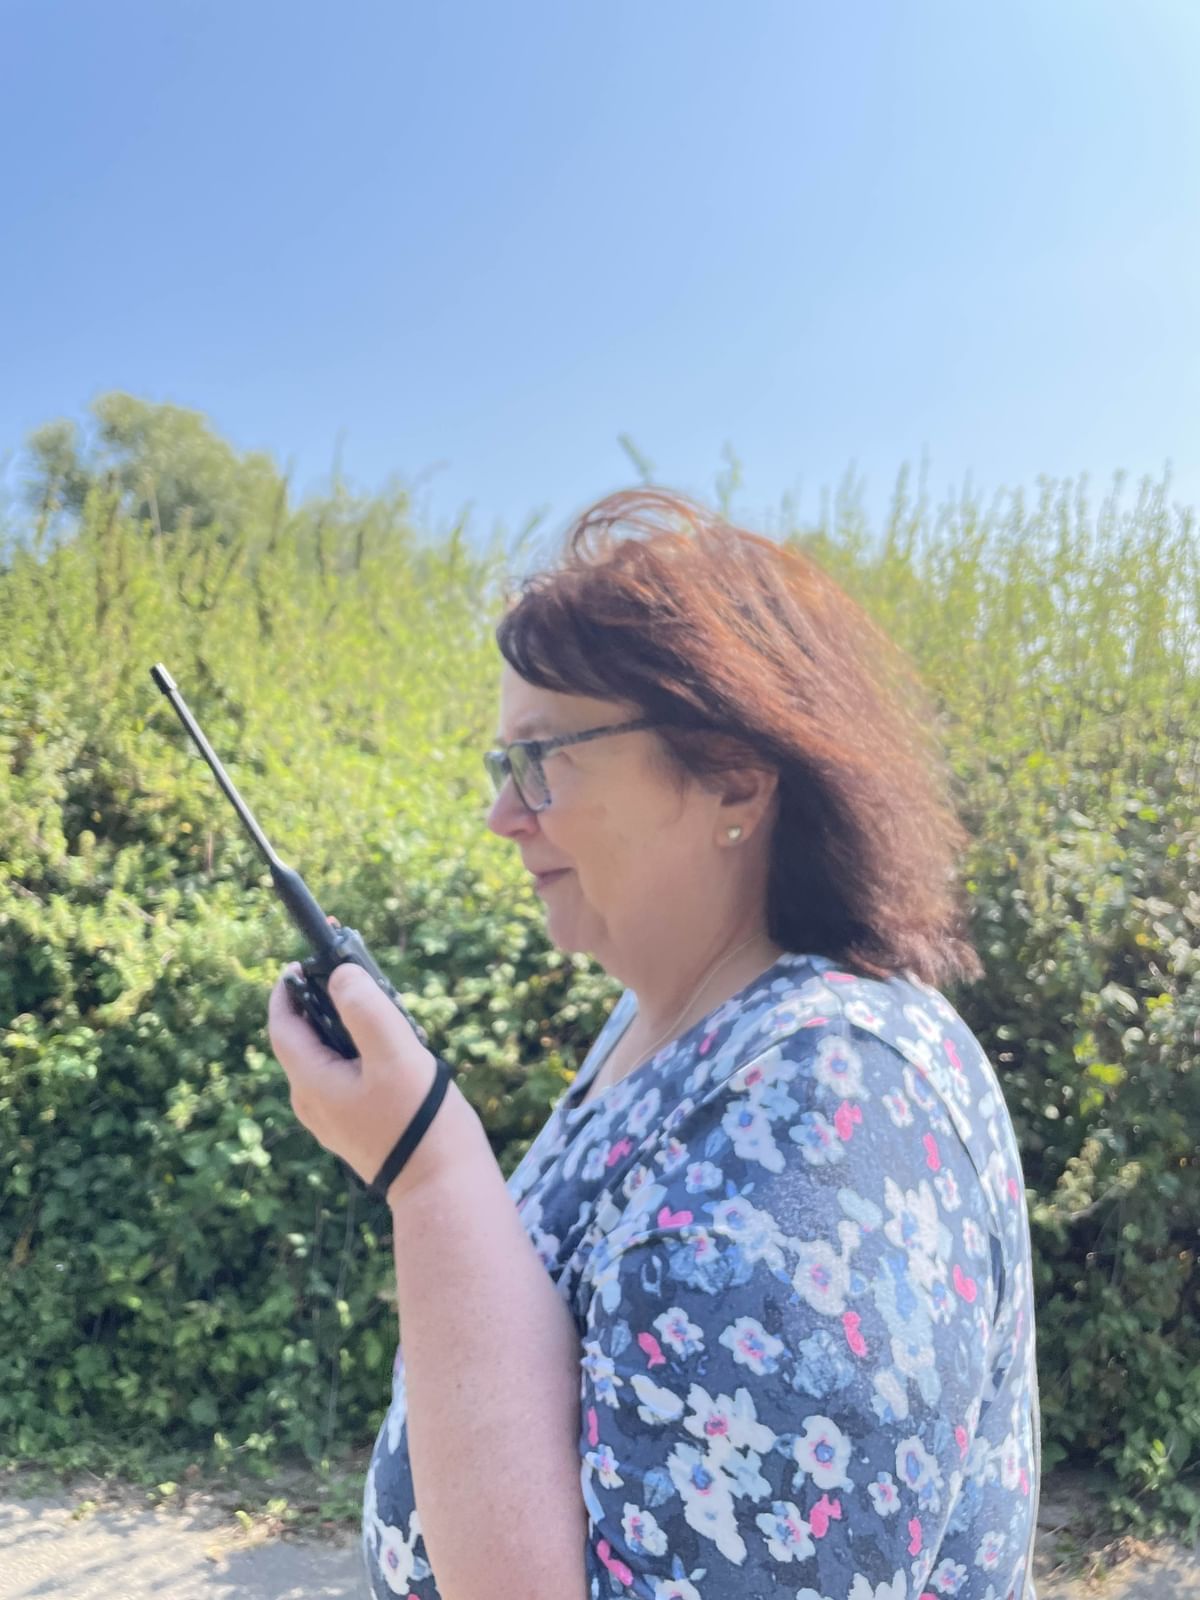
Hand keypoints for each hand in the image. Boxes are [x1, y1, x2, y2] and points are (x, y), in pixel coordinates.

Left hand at [267, 960, 480, 1205]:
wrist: (442, 1184)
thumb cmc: (419, 1118)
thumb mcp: (393, 1053)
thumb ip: (364, 1008)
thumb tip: (340, 976)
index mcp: (311, 1081)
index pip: (282, 1026)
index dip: (287, 991)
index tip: (302, 963)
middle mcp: (312, 1102)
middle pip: (307, 1040)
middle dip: (330, 1006)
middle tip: (364, 984)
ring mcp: (332, 1119)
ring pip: (330, 1058)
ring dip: (352, 1031)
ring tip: (393, 1019)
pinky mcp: (353, 1128)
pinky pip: (346, 1079)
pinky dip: (363, 1056)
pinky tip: (400, 1056)